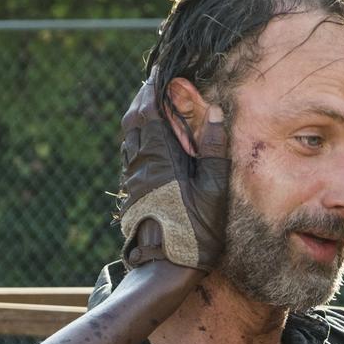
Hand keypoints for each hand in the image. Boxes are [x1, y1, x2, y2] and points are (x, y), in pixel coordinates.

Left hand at [118, 71, 228, 269]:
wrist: (164, 272)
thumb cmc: (194, 234)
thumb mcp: (214, 192)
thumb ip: (214, 151)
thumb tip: (213, 112)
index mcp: (161, 158)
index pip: (149, 111)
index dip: (153, 88)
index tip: (161, 72)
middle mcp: (142, 165)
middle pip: (133, 121)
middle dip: (142, 99)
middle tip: (154, 85)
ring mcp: (135, 180)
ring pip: (129, 139)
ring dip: (138, 118)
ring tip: (152, 108)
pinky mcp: (133, 194)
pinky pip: (131, 157)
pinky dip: (138, 139)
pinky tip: (150, 143)